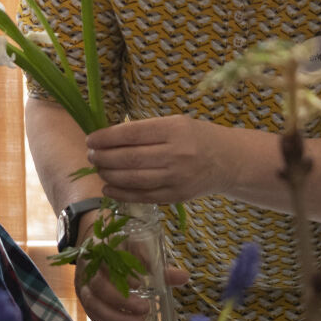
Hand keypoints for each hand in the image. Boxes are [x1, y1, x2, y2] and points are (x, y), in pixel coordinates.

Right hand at [75, 258, 188, 320]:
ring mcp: (83, 286)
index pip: (104, 263)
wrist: (98, 247)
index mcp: (100, 251)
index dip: (120, 276)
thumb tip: (184, 277)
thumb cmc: (121, 249)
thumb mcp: (137, 250)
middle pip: (97, 287)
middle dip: (121, 302)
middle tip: (145, 309)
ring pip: (93, 306)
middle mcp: (87, 269)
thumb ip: (157, 265)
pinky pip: (94, 318)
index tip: (140, 284)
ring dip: (116, 319)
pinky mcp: (85, 301)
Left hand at [84, 115, 235, 205]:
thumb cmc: (196, 137)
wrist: (229, 160)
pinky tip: (109, 188)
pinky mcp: (178, 196)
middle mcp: (177, 153)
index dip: (106, 138)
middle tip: (91, 156)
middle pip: (130, 158)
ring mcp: (178, 177)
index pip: (131, 134)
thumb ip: (145, 130)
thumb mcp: (175, 124)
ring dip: (109, 175)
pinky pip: (144, 196)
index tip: (91, 140)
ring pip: (134, 179)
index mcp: (174, 130)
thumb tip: (106, 138)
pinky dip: (122, 194)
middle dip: (103, 157)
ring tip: (98, 169)